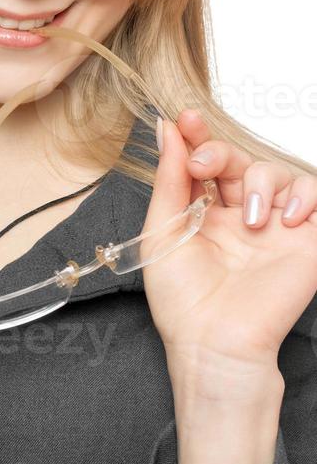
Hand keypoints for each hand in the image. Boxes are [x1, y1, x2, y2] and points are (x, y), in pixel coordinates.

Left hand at [141, 108, 316, 378]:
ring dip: (259, 181)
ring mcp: (275, 227)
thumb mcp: (162, 231)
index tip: (185, 119)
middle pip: (239, 160)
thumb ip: (169, 180)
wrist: (213, 343)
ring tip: (247, 219)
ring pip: (277, 174)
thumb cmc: (182, 300)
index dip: (199, 136)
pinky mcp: (306, 242)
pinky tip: (287, 217)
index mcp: (205, 213)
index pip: (207, 163)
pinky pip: (316, 194)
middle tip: (204, 164)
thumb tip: (166, 131)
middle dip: (220, 152)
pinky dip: (306, 195)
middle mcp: (240, 216)